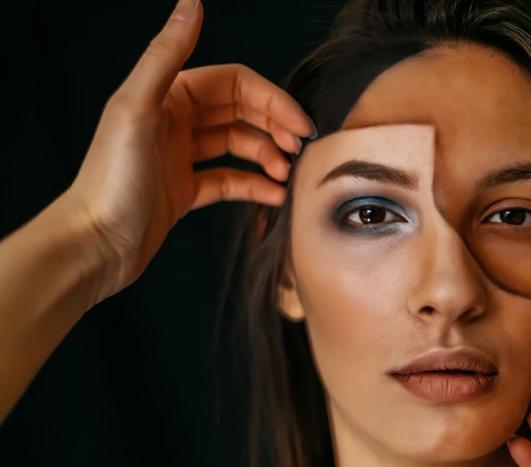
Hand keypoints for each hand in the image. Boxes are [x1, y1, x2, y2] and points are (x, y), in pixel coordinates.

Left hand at [63, 0, 314, 305]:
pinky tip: (273, 196)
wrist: (95, 243)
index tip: (300, 124)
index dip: (272, 100)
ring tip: (285, 174)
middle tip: (300, 149)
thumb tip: (192, 4)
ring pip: (240, 145)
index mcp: (167, 96)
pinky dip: (254, 186)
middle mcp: (176, 121)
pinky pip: (230, 180)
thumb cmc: (111, 178)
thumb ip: (166, 54)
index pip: (235, 84)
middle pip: (242, 112)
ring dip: (268, 156)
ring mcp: (182, 156)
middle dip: (275, 127)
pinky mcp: (186, 190)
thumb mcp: (137, 108)